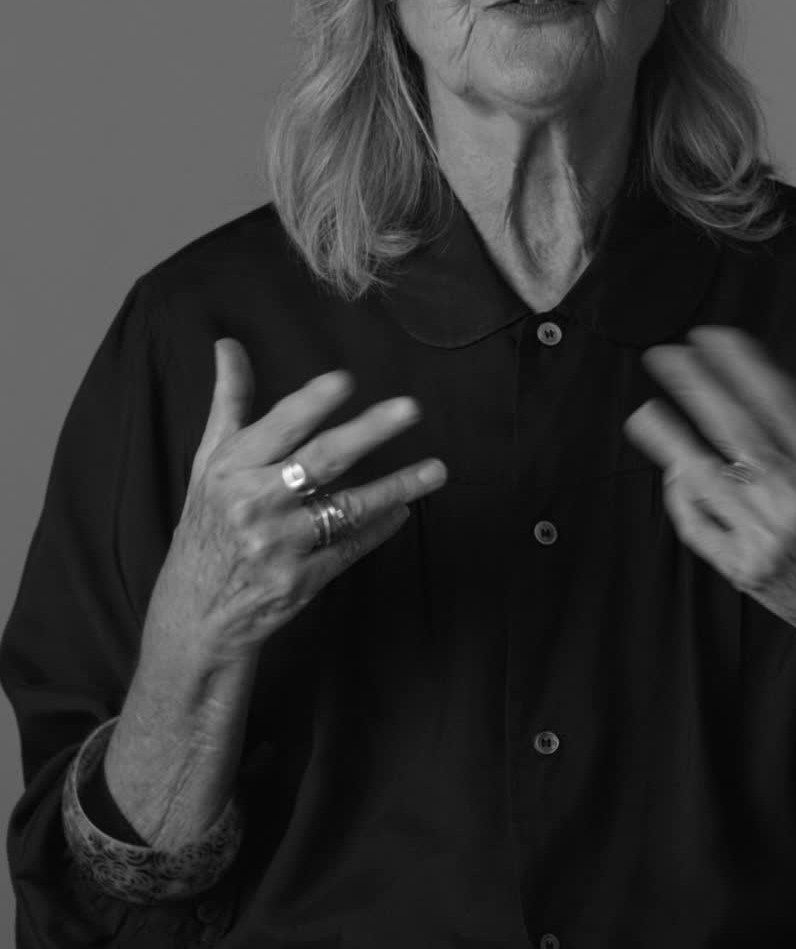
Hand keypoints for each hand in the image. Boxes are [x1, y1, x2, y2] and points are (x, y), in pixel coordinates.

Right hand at [144, 338, 447, 669]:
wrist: (196, 613)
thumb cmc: (208, 524)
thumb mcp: (207, 463)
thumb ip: (228, 403)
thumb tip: (228, 345)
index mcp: (230, 470)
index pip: (277, 429)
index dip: (310, 404)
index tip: (345, 380)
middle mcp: (253, 504)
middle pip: (320, 461)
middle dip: (368, 433)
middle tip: (410, 408)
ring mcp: (278, 546)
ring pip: (346, 508)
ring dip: (395, 487)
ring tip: (435, 470)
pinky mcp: (300, 581)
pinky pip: (350, 548)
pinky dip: (379, 528)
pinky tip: (404, 510)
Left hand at [624, 327, 795, 668]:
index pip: (779, 402)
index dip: (743, 365)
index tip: (714, 336)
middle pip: (736, 431)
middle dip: (698, 388)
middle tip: (667, 356)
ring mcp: (766, 534)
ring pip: (707, 478)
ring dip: (672, 443)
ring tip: (645, 413)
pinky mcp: (743, 566)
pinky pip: (700, 526)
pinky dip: (684, 499)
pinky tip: (675, 472)